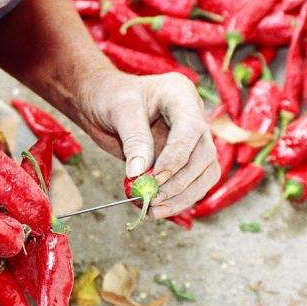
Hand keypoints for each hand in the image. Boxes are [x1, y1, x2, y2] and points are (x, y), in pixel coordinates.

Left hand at [75, 70, 219, 217]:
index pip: (191, 129)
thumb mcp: (119, 111)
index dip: (176, 157)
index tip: (156, 178)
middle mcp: (193, 117)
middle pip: (204, 155)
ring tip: (156, 210)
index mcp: (181, 95)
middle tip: (154, 199)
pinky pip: (192, 183)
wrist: (101, 102)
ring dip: (183, 196)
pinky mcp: (183, 159)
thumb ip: (134, 140)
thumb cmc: (109, 97)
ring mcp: (191, 139)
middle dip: (180, 182)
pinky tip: (157, 209)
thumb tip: (140, 175)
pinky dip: (178, 199)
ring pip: (204, 173)